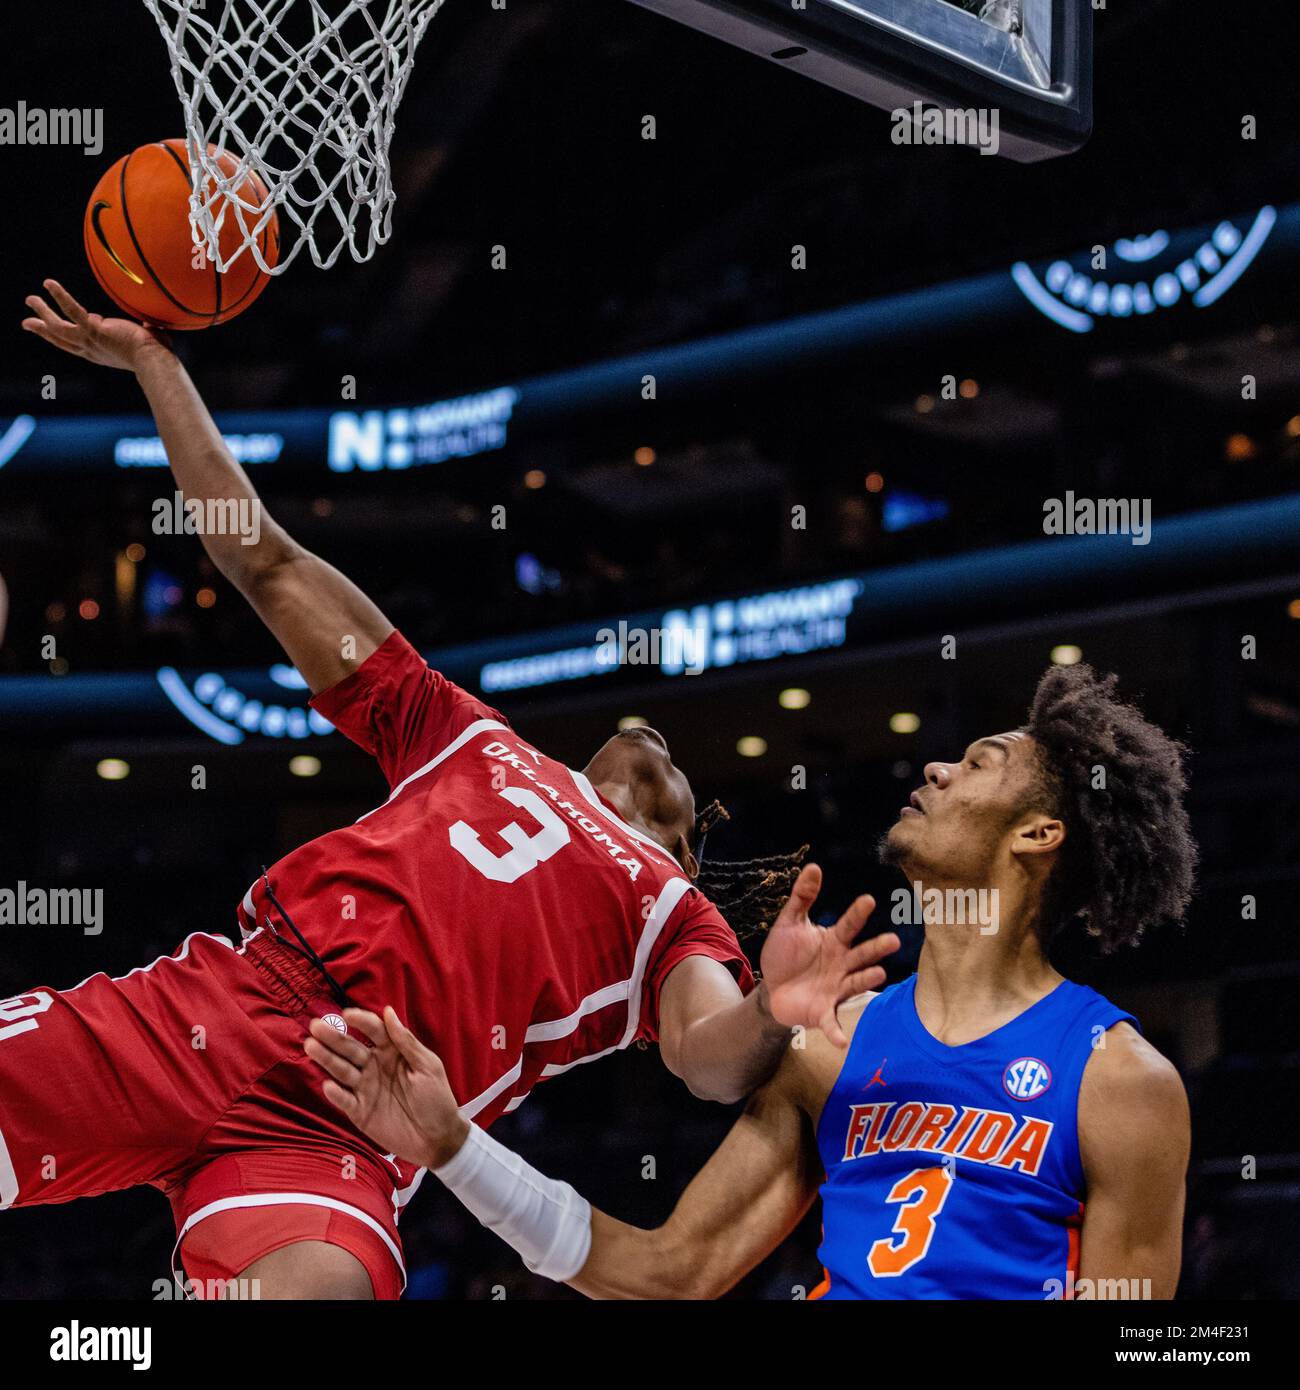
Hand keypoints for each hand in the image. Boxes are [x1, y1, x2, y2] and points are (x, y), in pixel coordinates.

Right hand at [21, 279, 172, 371]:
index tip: (71, 325)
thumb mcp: (145, 341)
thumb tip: (150, 323)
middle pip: (60, 340)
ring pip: (57, 326)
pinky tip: (49, 283)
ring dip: (43, 312)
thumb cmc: (156, 354)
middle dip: (43, 330)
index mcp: (101, 354)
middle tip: (27, 323)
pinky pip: (71, 310)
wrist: (155, 361)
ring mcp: (89, 340)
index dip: (73, 335)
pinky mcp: (93, 330)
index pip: (80, 345)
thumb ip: (143, 331)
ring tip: (30, 299)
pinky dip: (60, 296)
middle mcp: (91, 350)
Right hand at [305, 1007, 469, 1169]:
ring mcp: (365, 1088)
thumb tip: (389, 1011)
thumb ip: (406, 1042)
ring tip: (311, 1046)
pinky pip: (344, 1099)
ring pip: (342, 1070)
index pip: (374, 1031)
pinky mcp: (359, 1111)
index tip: (347, 1014)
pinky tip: (328, 1084)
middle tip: (316, 1026)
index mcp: (393, 1052)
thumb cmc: (437, 1099)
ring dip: (327, 1059)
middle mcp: (375, 1066)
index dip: (361, 1021)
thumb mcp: (427, 1067)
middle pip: (351, 1048)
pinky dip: (336, 1093)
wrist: (437, 1139)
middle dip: (334, 1037)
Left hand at [758, 864, 898, 1046]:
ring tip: (879, 973)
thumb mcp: (789, 924)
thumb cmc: (785, 955)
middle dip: (876, 949)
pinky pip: (833, 1022)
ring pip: (856, 983)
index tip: (868, 900)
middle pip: (862, 954)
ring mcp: (836, 988)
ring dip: (867, 979)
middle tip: (892, 941)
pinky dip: (837, 1032)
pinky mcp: (824, 1011)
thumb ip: (802, 897)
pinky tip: (842, 1042)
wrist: (772, 989)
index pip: (849, 925)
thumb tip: (815, 867)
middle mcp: (841, 964)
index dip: (858, 913)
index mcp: (834, 941)